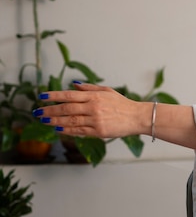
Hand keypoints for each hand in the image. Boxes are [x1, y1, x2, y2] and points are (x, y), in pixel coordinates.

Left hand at [34, 83, 150, 138]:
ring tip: (44, 120)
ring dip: (55, 121)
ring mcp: (96, 120)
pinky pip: (79, 131)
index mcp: (94, 96)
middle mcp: (93, 107)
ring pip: (70, 121)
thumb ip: (89, 88)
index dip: (54, 96)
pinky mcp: (99, 132)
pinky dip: (67, 130)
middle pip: (66, 109)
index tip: (42, 97)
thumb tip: (73, 84)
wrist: (137, 117)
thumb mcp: (107, 91)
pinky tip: (58, 129)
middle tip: (37, 112)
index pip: (69, 95)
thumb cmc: (122, 104)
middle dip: (50, 110)